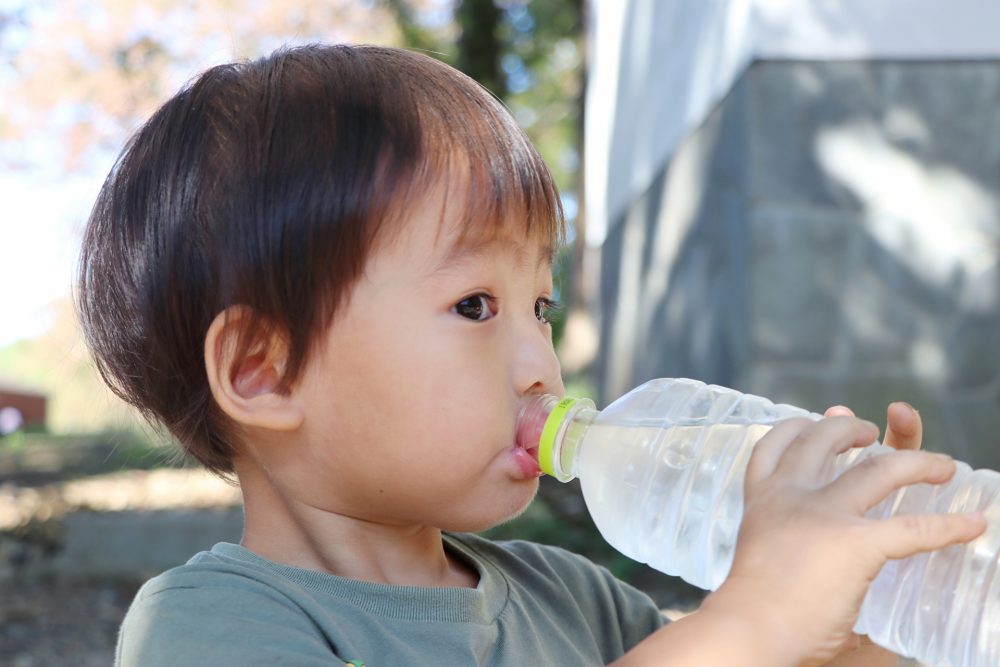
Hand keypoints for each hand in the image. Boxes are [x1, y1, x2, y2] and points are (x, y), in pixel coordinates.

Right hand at [700, 412, 985, 666]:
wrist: (750, 628)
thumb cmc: (752, 609)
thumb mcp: (759, 551)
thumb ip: (783, 540)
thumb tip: (807, 559)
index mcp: (763, 499)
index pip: (774, 445)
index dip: (797, 427)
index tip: (816, 419)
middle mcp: (791, 494)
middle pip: (823, 439)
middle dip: (848, 427)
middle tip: (869, 430)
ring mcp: (825, 514)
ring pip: (881, 470)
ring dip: (916, 461)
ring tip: (939, 466)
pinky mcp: (857, 543)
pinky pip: (914, 529)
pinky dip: (948, 526)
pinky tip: (971, 524)